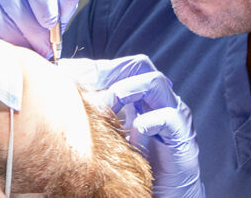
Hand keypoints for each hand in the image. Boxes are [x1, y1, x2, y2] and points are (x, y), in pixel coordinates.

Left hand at [58, 56, 204, 197]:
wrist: (165, 194)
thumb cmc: (135, 165)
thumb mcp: (111, 134)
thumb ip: (99, 114)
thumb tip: (67, 96)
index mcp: (141, 97)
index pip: (122, 67)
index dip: (97, 67)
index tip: (70, 72)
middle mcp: (158, 100)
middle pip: (140, 65)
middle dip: (112, 70)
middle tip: (89, 85)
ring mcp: (173, 114)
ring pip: (155, 82)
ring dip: (127, 90)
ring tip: (109, 105)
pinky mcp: (182, 135)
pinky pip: (167, 117)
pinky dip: (147, 122)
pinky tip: (133, 137)